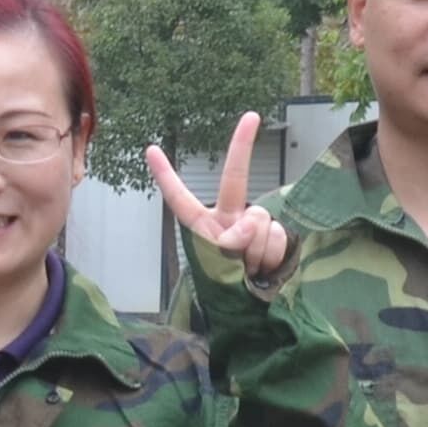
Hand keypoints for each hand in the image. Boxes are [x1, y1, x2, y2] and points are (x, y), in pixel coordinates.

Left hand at [144, 114, 290, 280]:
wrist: (255, 309)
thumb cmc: (227, 288)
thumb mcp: (217, 265)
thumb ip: (231, 240)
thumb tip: (250, 225)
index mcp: (202, 225)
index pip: (179, 197)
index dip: (165, 174)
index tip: (150, 148)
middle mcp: (228, 218)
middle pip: (235, 180)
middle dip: (241, 146)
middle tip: (251, 117)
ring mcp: (254, 225)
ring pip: (259, 221)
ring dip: (255, 251)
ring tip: (249, 269)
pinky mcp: (276, 235)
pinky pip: (277, 236)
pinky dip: (271, 255)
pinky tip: (265, 268)